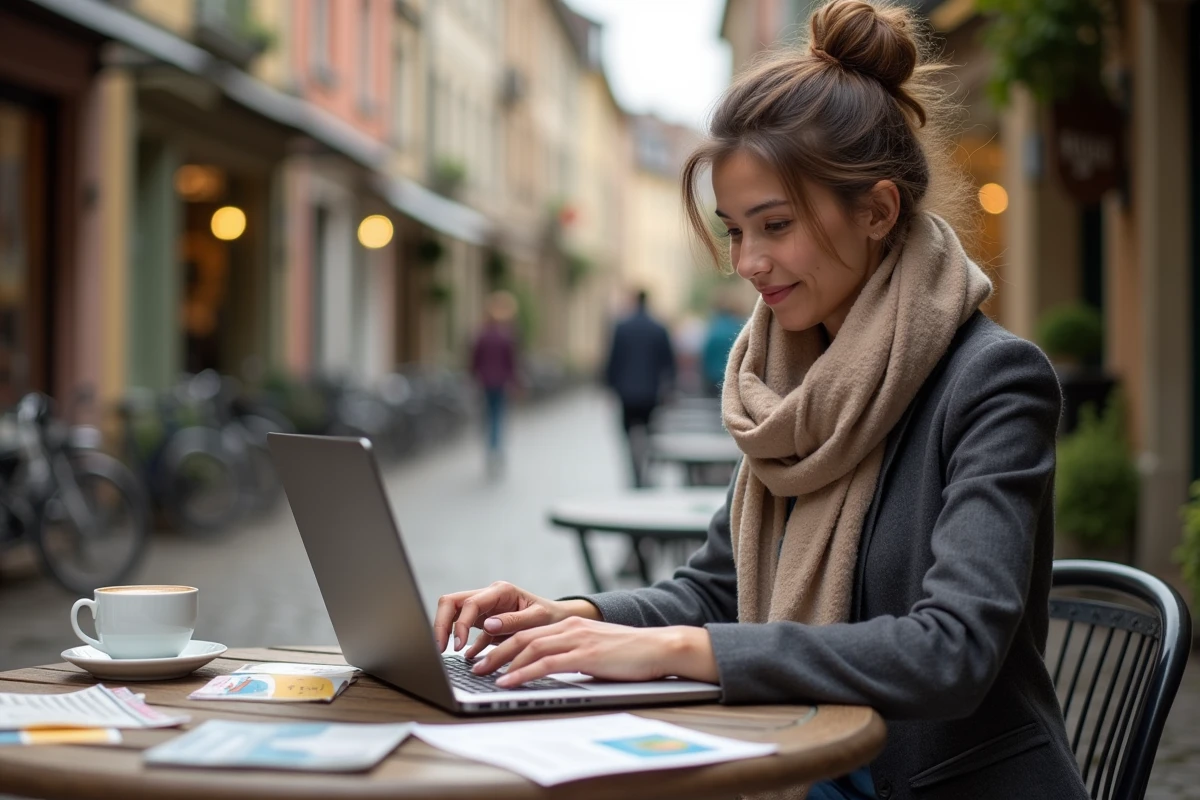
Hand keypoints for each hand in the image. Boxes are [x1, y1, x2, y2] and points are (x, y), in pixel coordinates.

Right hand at [432, 581, 599, 658]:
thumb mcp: (538, 618)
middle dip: (441, 623)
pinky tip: (467, 657)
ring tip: (446, 652)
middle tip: (440, 648)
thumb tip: (487, 625)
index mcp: (501, 591)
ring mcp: (485, 608)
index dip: (459, 624)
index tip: (458, 646)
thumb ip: (514, 621)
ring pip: (454, 612)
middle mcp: (489, 596)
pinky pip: (466, 629)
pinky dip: (463, 643)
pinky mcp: (485, 621)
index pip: (469, 603)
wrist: (560, 619)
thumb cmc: (552, 616)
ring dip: (447, 630)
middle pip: (452, 602)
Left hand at [469, 617, 718, 687]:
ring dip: (502, 662)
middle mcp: (570, 628)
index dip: (503, 642)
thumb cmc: (631, 653)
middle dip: (494, 651)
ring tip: (484, 674)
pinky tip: (509, 681)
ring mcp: (576, 640)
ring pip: (529, 648)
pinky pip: (546, 664)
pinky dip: (523, 672)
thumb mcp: (596, 649)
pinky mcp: (584, 656)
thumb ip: (574, 654)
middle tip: (475, 664)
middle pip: (522, 636)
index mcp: (571, 625)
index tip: (486, 653)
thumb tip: (554, 669)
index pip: (529, 631)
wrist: (659, 648)